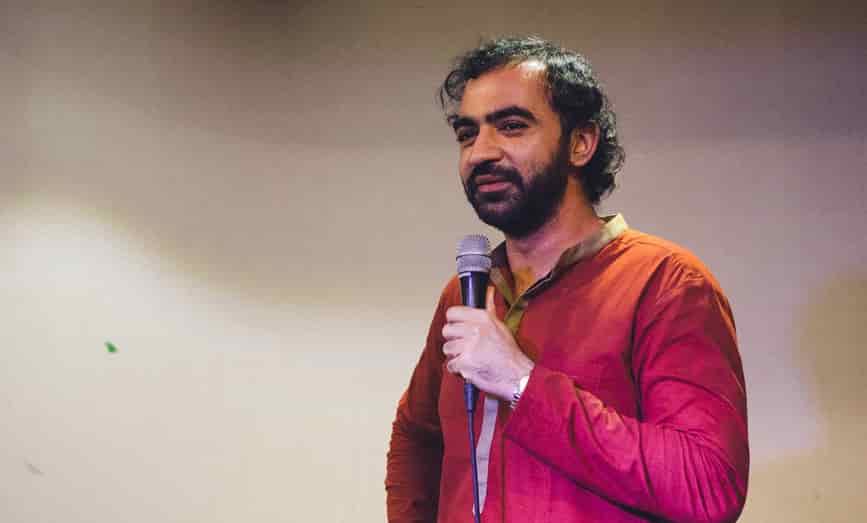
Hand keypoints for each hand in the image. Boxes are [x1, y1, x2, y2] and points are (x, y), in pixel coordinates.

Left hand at [442, 286, 533, 400]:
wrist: (516, 375)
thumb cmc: (509, 353)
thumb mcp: (500, 325)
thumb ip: (489, 308)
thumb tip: (489, 290)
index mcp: (483, 317)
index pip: (453, 312)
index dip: (453, 322)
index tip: (458, 328)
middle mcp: (475, 329)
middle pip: (447, 331)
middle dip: (454, 340)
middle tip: (465, 346)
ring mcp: (470, 346)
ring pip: (447, 348)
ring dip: (456, 356)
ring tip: (470, 358)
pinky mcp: (465, 362)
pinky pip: (450, 365)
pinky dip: (458, 370)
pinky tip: (469, 368)